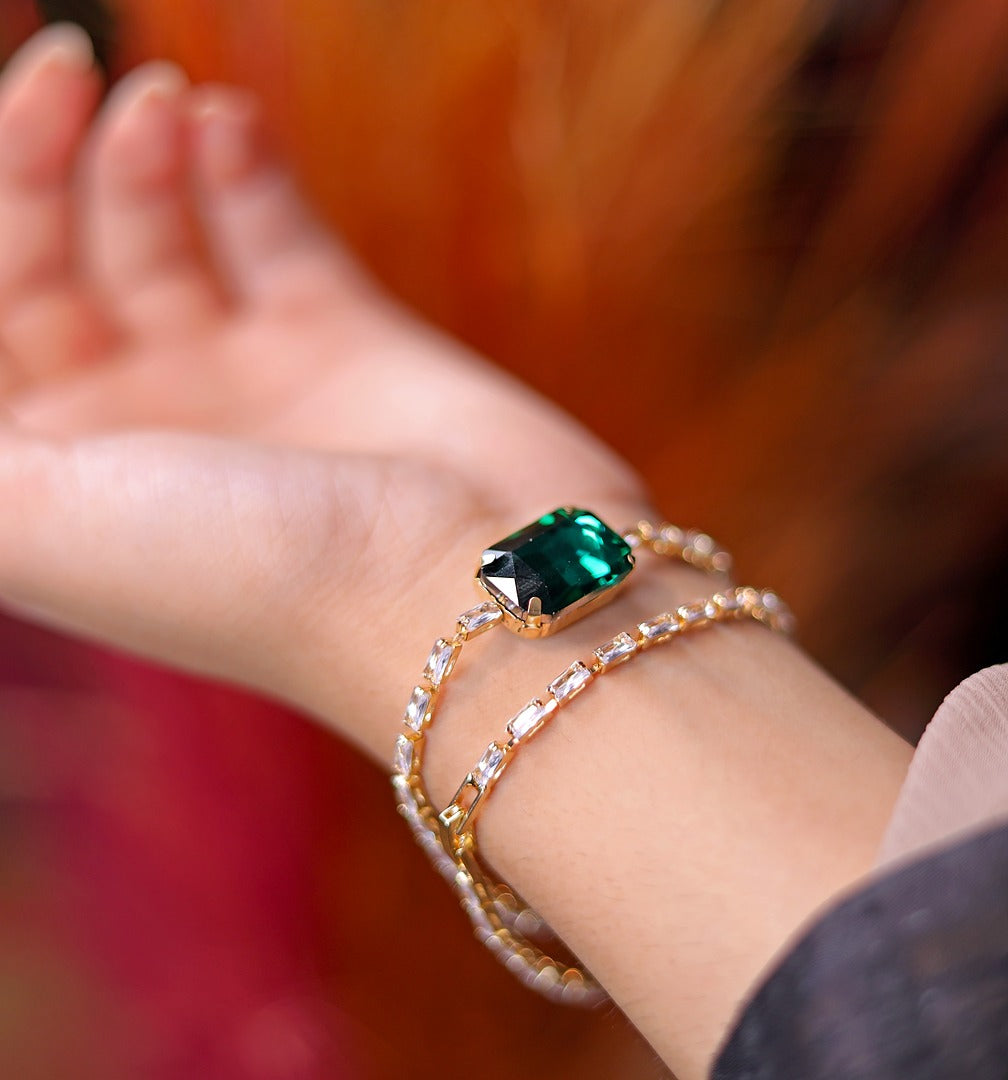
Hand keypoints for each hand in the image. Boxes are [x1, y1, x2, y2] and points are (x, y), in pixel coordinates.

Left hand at [0, 24, 647, 758]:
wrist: (461, 592)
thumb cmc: (251, 575)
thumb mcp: (36, 524)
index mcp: (61, 478)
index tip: (5, 121)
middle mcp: (146, 424)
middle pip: (58, 265)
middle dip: (44, 167)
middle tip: (71, 72)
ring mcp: (249, 379)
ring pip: (164, 236)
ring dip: (145, 154)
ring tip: (163, 101)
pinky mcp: (346, 342)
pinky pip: (273, 233)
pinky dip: (244, 171)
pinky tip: (228, 119)